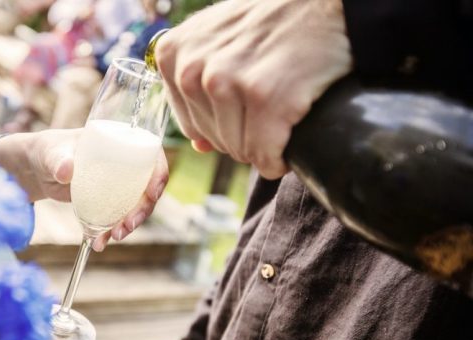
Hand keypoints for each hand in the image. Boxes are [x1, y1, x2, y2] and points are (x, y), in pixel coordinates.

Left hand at [0, 129, 168, 251]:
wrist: (35, 170)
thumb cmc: (45, 151)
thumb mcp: (51, 153)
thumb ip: (58, 160)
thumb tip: (66, 171)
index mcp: (119, 142)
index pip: (151, 156)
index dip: (158, 175)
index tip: (152, 194)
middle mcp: (124, 163)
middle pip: (147, 187)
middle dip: (143, 209)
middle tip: (126, 226)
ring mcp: (118, 184)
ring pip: (135, 206)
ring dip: (129, 224)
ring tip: (114, 237)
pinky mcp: (107, 201)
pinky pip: (117, 217)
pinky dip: (110, 231)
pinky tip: (99, 242)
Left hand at [155, 0, 352, 178]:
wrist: (330, 4)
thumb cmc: (275, 23)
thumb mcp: (221, 41)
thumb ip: (199, 87)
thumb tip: (198, 146)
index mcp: (173, 54)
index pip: (192, 126)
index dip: (224, 126)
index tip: (248, 108)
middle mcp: (193, 68)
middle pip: (215, 140)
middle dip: (245, 137)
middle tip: (271, 110)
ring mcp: (226, 82)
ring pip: (239, 150)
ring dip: (264, 148)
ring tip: (283, 116)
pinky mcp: (264, 97)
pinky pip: (265, 155)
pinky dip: (279, 160)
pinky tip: (289, 146)